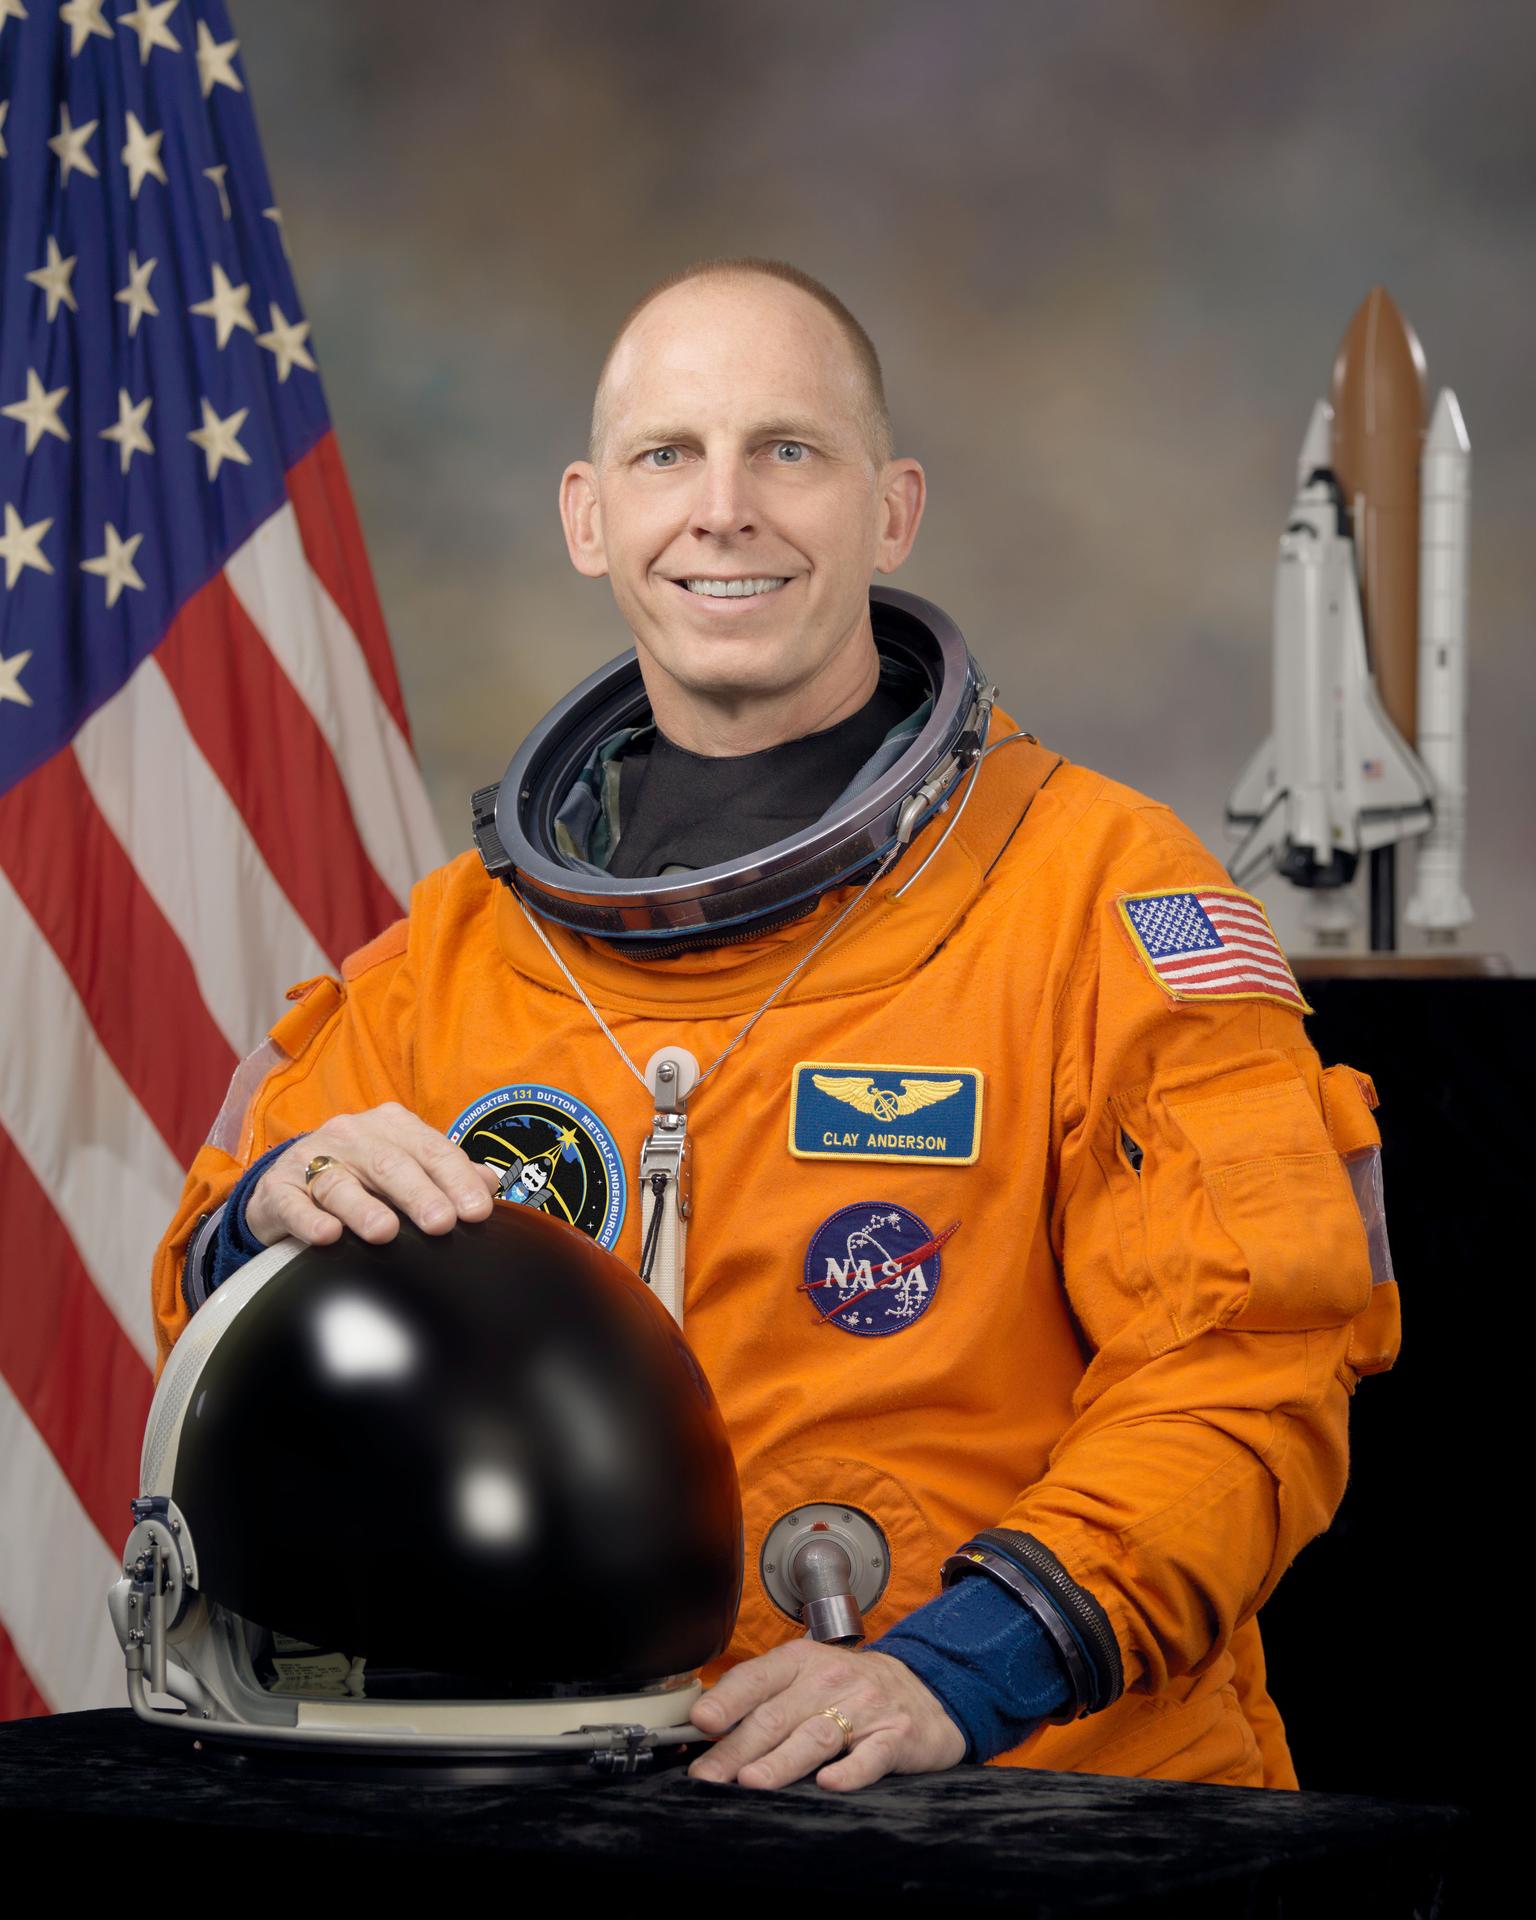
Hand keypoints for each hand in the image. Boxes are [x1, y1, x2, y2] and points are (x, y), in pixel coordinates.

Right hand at [244, 1102, 500, 1247]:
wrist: (288, 1185)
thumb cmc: (360, 1178)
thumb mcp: (404, 1167)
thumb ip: (445, 1172)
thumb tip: (489, 1183)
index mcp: (391, 1126)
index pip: (431, 1150)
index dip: (456, 1179)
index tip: (478, 1212)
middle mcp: (351, 1135)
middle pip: (390, 1164)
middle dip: (419, 1194)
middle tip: (442, 1224)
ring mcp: (310, 1158)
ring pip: (340, 1183)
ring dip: (363, 1208)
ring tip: (385, 1232)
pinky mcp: (277, 1188)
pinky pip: (293, 1203)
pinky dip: (310, 1220)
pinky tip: (327, 1236)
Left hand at [687, 1639, 965, 1792]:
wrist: (926, 1689)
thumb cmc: (850, 1689)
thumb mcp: (806, 1678)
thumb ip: (762, 1698)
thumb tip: (704, 1728)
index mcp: (801, 1661)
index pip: (757, 1677)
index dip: (727, 1699)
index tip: (701, 1722)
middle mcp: (830, 1679)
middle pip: (777, 1716)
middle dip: (738, 1749)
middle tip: (708, 1776)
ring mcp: (865, 1707)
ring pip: (816, 1736)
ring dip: (781, 1761)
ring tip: (752, 1782)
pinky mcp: (895, 1737)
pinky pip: (871, 1756)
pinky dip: (850, 1772)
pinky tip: (828, 1784)